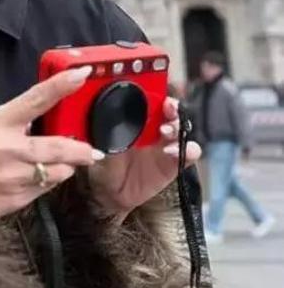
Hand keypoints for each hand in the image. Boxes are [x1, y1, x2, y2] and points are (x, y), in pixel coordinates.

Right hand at [0, 67, 103, 220]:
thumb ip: (15, 120)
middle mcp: (9, 147)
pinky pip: (47, 188)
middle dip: (81, 150)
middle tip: (91, 150)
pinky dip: (48, 181)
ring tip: (57, 165)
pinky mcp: (19, 197)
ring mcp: (15, 174)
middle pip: (60, 145)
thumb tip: (47, 116)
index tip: (82, 73)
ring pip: (59, 171)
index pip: (36, 99)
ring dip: (64, 167)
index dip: (61, 85)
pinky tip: (36, 178)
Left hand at [87, 96, 201, 219]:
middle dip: (172, 106)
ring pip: (182, 129)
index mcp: (137, 119)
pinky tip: (172, 152)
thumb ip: (103, 134)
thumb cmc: (106, 163)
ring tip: (166, 131)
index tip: (154, 94)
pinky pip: (189, 153)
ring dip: (178, 126)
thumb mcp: (101, 145)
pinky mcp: (175, 163)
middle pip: (171, 111)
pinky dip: (187, 150)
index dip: (156, 95)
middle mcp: (155, 129)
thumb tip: (98, 123)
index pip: (151, 101)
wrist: (112, 193)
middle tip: (167, 107)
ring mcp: (167, 145)